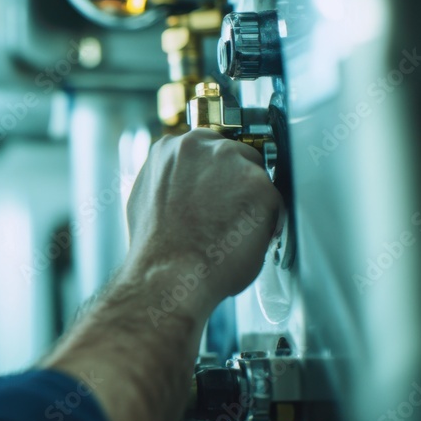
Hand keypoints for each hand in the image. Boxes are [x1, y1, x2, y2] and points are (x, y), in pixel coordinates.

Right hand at [121, 128, 282, 304]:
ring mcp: (231, 162)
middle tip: (226, 212)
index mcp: (169, 149)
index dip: (212, 173)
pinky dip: (266, 220)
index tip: (214, 188)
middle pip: (233, 153)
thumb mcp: (147, 200)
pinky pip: (273, 201)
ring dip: (250, 198)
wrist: (168, 274)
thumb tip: (178, 186)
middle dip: (233, 181)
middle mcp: (199, 146)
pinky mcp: (259, 185)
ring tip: (233, 229)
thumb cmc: (157, 249)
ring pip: (255, 173)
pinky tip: (245, 238)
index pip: (204, 147)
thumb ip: (168, 181)